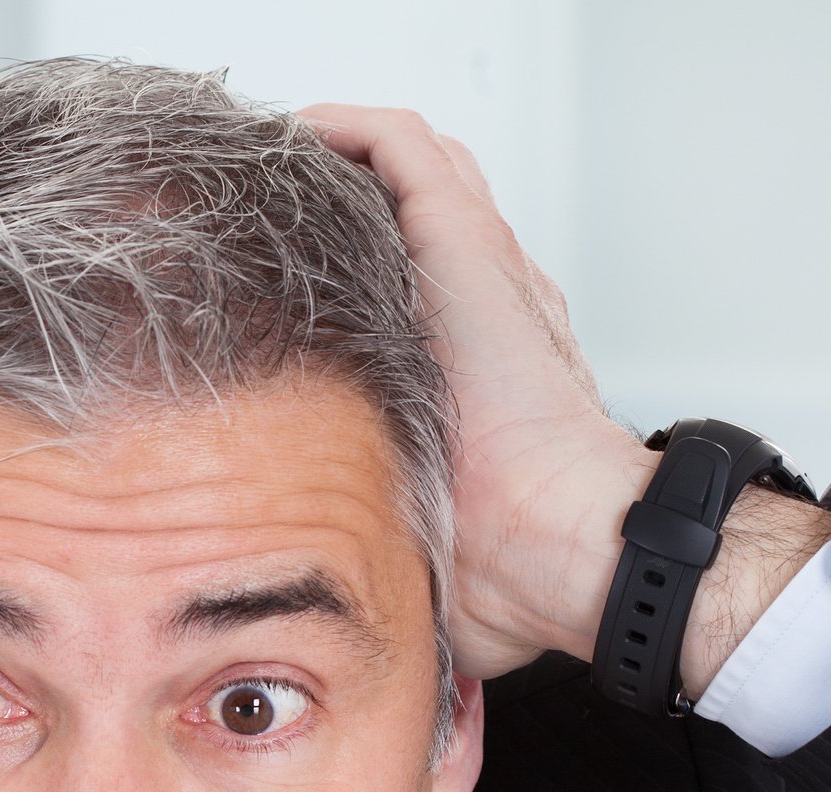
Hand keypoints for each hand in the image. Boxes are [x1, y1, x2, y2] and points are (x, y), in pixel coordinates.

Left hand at [302, 106, 828, 693]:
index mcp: (465, 377)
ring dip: (345, 164)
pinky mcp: (467, 247)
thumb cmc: (505, 572)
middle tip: (264, 224)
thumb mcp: (416, 554)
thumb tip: (336, 620)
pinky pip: (403, 151)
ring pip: (411, 173)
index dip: (344, 283)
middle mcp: (478, 313)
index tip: (275, 300)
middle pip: (408, 221)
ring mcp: (478, 275)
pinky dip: (352, 132)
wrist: (565, 551)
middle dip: (337, 212)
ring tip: (276, 171)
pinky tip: (298, 135)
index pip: (405, 295)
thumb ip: (380, 560)